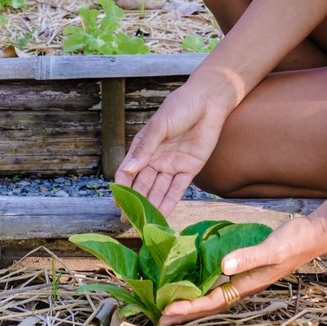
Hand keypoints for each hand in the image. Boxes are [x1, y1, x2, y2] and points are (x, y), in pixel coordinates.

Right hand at [115, 77, 234, 218]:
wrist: (209, 101)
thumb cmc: (181, 106)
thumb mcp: (160, 125)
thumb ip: (146, 148)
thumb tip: (129, 169)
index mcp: (144, 146)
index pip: (128, 171)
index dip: (122, 187)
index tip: (117, 203)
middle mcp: (156, 158)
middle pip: (143, 184)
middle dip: (135, 202)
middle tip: (128, 221)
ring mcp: (172, 165)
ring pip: (159, 190)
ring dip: (151, 206)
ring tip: (144, 224)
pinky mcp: (190, 169)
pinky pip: (177, 189)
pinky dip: (170, 202)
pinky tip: (162, 215)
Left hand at [157, 214, 326, 325]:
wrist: (314, 235)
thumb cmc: (294, 241)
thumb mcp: (271, 248)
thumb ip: (248, 257)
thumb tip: (223, 267)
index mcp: (246, 285)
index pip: (211, 301)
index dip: (188, 307)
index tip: (166, 311)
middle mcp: (243, 286)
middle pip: (209, 305)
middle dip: (185, 312)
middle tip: (158, 318)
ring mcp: (245, 279)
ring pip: (213, 296)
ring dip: (192, 303)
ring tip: (170, 305)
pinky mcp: (246, 269)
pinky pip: (219, 284)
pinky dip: (203, 287)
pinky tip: (194, 282)